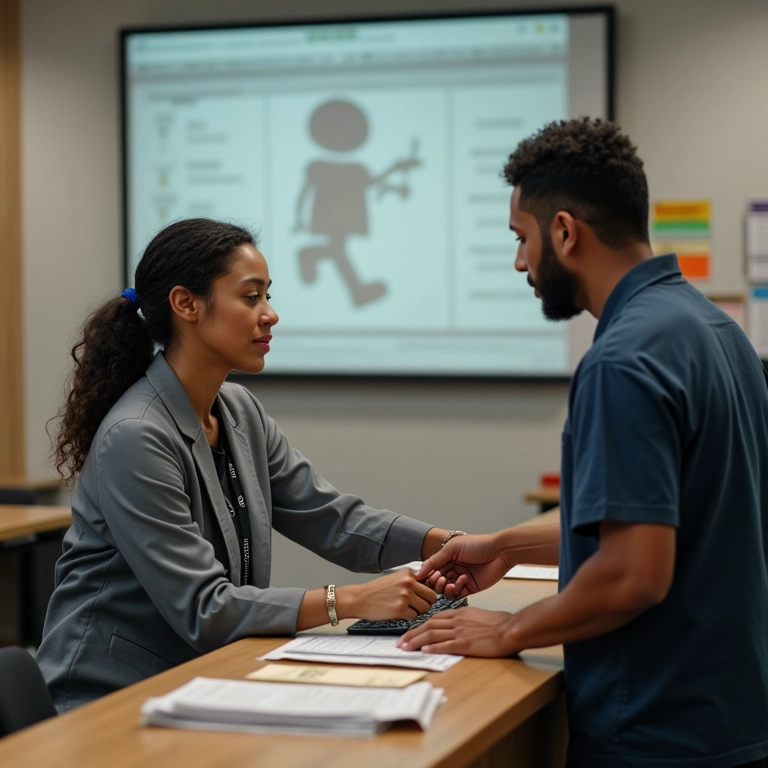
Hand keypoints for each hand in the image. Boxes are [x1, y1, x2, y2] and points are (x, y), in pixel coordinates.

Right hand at [338, 569, 436, 620]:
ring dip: (418, 611)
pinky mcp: (400, 609)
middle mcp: (408, 582)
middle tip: (417, 606)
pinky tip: (399, 613)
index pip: (430, 583)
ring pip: (425, 607)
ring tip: (406, 609)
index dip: (426, 592)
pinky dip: (408, 617)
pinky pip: (415, 616)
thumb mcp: (396, 578)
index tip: (421, 596)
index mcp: (408, 573)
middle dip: (426, 603)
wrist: (359, 599)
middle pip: (432, 596)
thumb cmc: (376, 590)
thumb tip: (431, 588)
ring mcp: (404, 595)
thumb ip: (412, 581)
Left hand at [397, 606, 518, 656]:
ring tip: (405, 648)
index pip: (433, 618)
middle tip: (400, 642)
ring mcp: (460, 631)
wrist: (510, 628)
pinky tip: (424, 651)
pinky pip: (446, 644)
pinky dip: (433, 648)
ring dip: (416, 641)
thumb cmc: (499, 624)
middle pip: (428, 625)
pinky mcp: (466, 643)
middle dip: (412, 634)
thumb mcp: (478, 616)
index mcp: (459, 613)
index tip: (410, 632)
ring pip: (432, 634)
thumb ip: (464, 620)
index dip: (419, 625)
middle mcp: (457, 620)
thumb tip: (455, 627)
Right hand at [414, 533, 510, 597]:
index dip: (427, 574)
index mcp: (447, 558)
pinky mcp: (471, 588)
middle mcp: (453, 569)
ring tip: (448, 582)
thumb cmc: (477, 545)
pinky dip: (457, 589)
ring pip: (445, 590)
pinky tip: (462, 580)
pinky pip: (458, 594)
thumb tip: (419, 571)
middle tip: (439, 578)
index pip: (431, 570)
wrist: (500, 552)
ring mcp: (461, 579)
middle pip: (437, 582)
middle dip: (435, 582)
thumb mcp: (452, 549)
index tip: (423, 577)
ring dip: (445, 587)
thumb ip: (435, 560)